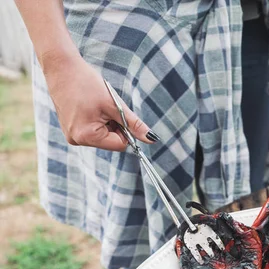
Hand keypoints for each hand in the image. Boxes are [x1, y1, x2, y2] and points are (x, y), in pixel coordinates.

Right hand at [43, 55, 159, 150]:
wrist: (61, 67)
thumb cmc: (86, 83)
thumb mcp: (115, 104)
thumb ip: (134, 124)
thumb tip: (152, 139)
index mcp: (87, 136)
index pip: (119, 144)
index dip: (125, 130)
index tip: (119, 113)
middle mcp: (77, 140)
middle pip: (111, 141)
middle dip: (114, 125)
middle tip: (106, 106)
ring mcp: (72, 135)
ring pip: (103, 135)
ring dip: (106, 122)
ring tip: (96, 104)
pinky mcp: (70, 129)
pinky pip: (92, 130)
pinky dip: (97, 119)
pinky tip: (89, 106)